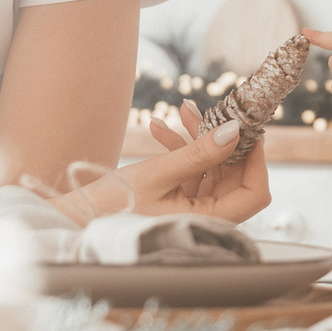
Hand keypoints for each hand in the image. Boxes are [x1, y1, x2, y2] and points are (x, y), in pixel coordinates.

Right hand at [86, 100, 271, 222]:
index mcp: (206, 221)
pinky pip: (190, 171)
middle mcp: (205, 218)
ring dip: (198, 139)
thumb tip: (236, 132)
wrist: (75, 221)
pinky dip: (180, 149)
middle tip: (212, 108)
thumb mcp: (157, 174)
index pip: (253, 193)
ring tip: (180, 110)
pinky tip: (158, 128)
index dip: (256, 159)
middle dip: (223, 139)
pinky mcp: (176, 200)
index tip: (248, 127)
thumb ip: (198, 154)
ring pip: (211, 169)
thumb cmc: (111, 206)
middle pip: (233, 176)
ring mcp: (191, 208)